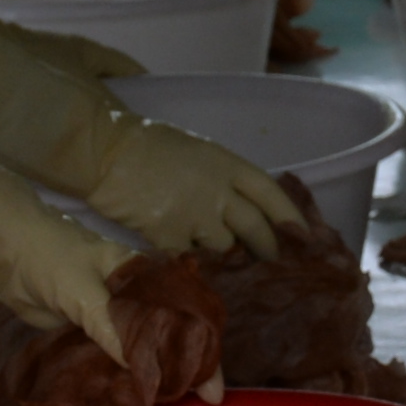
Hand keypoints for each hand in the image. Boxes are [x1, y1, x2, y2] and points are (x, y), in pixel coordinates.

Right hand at [0, 4, 304, 251]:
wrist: (103, 151)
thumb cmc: (144, 141)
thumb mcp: (191, 144)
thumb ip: (219, 171)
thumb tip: (234, 194)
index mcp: (226, 161)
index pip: (271, 192)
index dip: (291, 217)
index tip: (302, 235)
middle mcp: (218, 190)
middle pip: (257, 229)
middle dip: (267, 248)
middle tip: (268, 260)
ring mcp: (195, 215)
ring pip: (226, 250)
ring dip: (225, 256)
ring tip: (219, 257)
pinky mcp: (170, 236)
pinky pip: (191, 260)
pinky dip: (191, 264)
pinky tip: (187, 262)